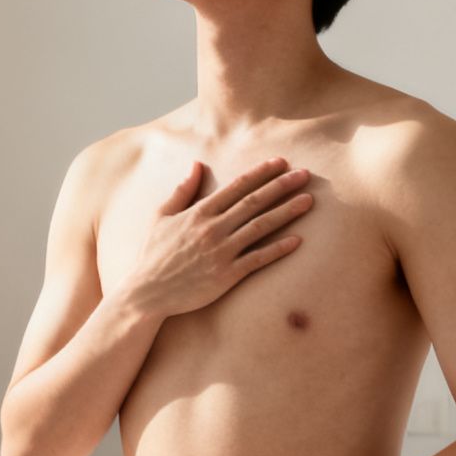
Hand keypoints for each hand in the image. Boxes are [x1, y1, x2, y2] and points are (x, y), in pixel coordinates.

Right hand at [119, 156, 311, 319]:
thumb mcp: (161, 216)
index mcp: (198, 212)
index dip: (261, 173)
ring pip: (261, 226)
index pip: (236, 187)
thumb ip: (182, 190)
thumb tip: (197, 165)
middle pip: (254, 202)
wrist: (147, 293)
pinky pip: (258, 259)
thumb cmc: (153, 254)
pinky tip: (297, 240)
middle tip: (305, 174)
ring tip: (309, 201)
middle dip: (282, 186)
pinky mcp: (226, 275)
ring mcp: (221, 252)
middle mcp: (212, 228)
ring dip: (287, 212)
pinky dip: (278, 248)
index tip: (280, 162)